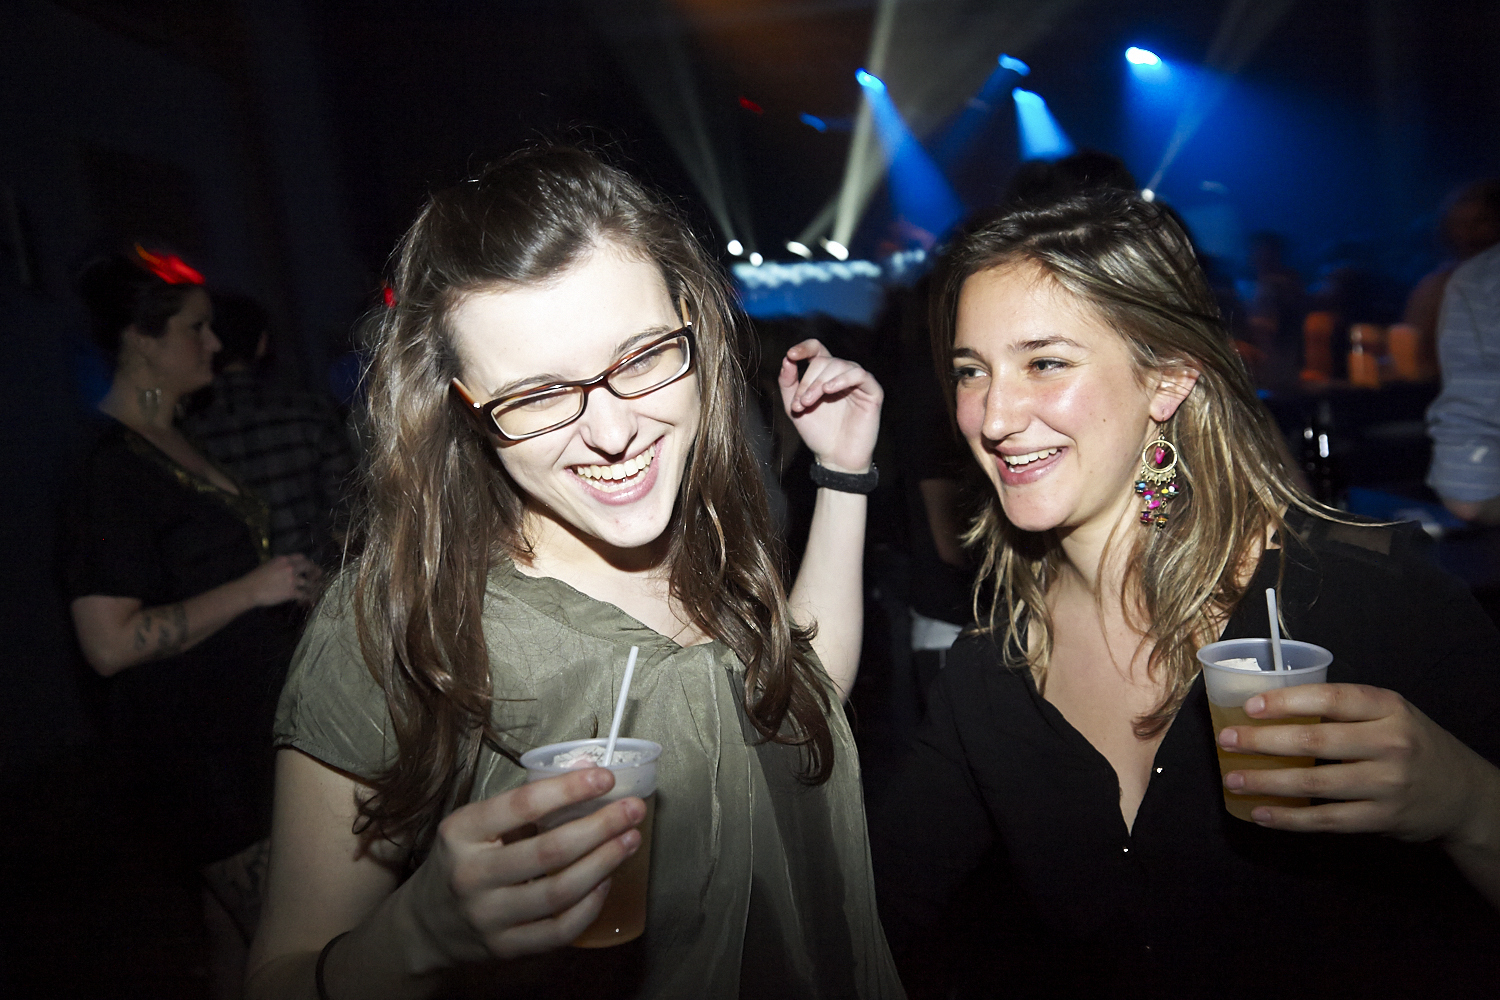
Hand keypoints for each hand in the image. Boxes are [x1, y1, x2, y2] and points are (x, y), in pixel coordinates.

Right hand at [240, 554, 322, 607]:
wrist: (250, 589)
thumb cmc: (255, 578)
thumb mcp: (268, 565)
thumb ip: (280, 565)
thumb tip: (287, 567)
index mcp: (284, 559)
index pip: (302, 557)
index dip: (308, 562)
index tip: (310, 567)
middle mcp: (291, 567)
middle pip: (309, 567)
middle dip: (316, 572)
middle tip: (318, 577)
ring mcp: (292, 580)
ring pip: (310, 583)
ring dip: (314, 588)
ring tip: (315, 591)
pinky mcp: (291, 592)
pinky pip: (305, 595)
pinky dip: (308, 598)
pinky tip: (309, 601)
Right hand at [399, 767, 645, 967]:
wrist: (426, 923)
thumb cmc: (462, 860)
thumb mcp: (476, 823)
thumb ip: (528, 800)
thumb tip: (585, 768)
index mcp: (461, 832)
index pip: (522, 805)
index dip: (568, 789)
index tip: (605, 778)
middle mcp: (471, 875)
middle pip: (548, 851)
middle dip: (599, 827)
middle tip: (632, 811)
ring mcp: (487, 916)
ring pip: (558, 892)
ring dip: (603, 864)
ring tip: (629, 841)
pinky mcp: (505, 947)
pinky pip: (558, 930)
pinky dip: (589, 906)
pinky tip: (606, 882)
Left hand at [778, 339, 882, 473]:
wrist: (835, 458)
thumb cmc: (818, 433)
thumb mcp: (794, 407)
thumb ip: (788, 383)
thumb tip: (787, 359)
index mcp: (824, 374)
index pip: (817, 349)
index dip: (804, 348)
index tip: (791, 355)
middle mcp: (842, 374)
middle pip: (824, 360)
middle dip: (808, 381)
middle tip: (800, 404)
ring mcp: (858, 382)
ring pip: (840, 365)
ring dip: (819, 382)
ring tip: (808, 403)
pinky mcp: (873, 392)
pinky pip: (860, 375)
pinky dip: (843, 379)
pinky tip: (829, 390)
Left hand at [1217, 682, 1495, 843]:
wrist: (1462, 794)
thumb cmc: (1411, 744)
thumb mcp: (1390, 713)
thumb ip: (1346, 708)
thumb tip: (1274, 706)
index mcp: (1388, 707)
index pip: (1331, 698)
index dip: (1287, 702)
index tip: (1249, 707)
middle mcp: (1391, 743)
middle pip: (1315, 741)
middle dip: (1263, 741)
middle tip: (1227, 741)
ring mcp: (1387, 784)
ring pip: (1314, 784)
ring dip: (1267, 782)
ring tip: (1233, 778)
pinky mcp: (1382, 818)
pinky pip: (1326, 820)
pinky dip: (1288, 818)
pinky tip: (1260, 813)